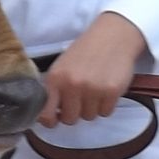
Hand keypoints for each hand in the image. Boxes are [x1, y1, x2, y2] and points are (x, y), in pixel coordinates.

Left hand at [38, 12, 147, 126]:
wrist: (112, 36)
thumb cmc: (85, 52)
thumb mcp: (62, 67)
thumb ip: (55, 90)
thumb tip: (50, 116)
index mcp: (55, 79)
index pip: (46, 114)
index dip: (50, 121)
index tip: (54, 120)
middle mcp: (72, 85)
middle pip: (70, 119)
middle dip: (75, 112)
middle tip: (81, 99)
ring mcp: (92, 89)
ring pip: (89, 117)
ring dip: (92, 108)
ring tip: (95, 89)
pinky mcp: (111, 92)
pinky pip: (105, 112)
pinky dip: (106, 105)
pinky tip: (105, 89)